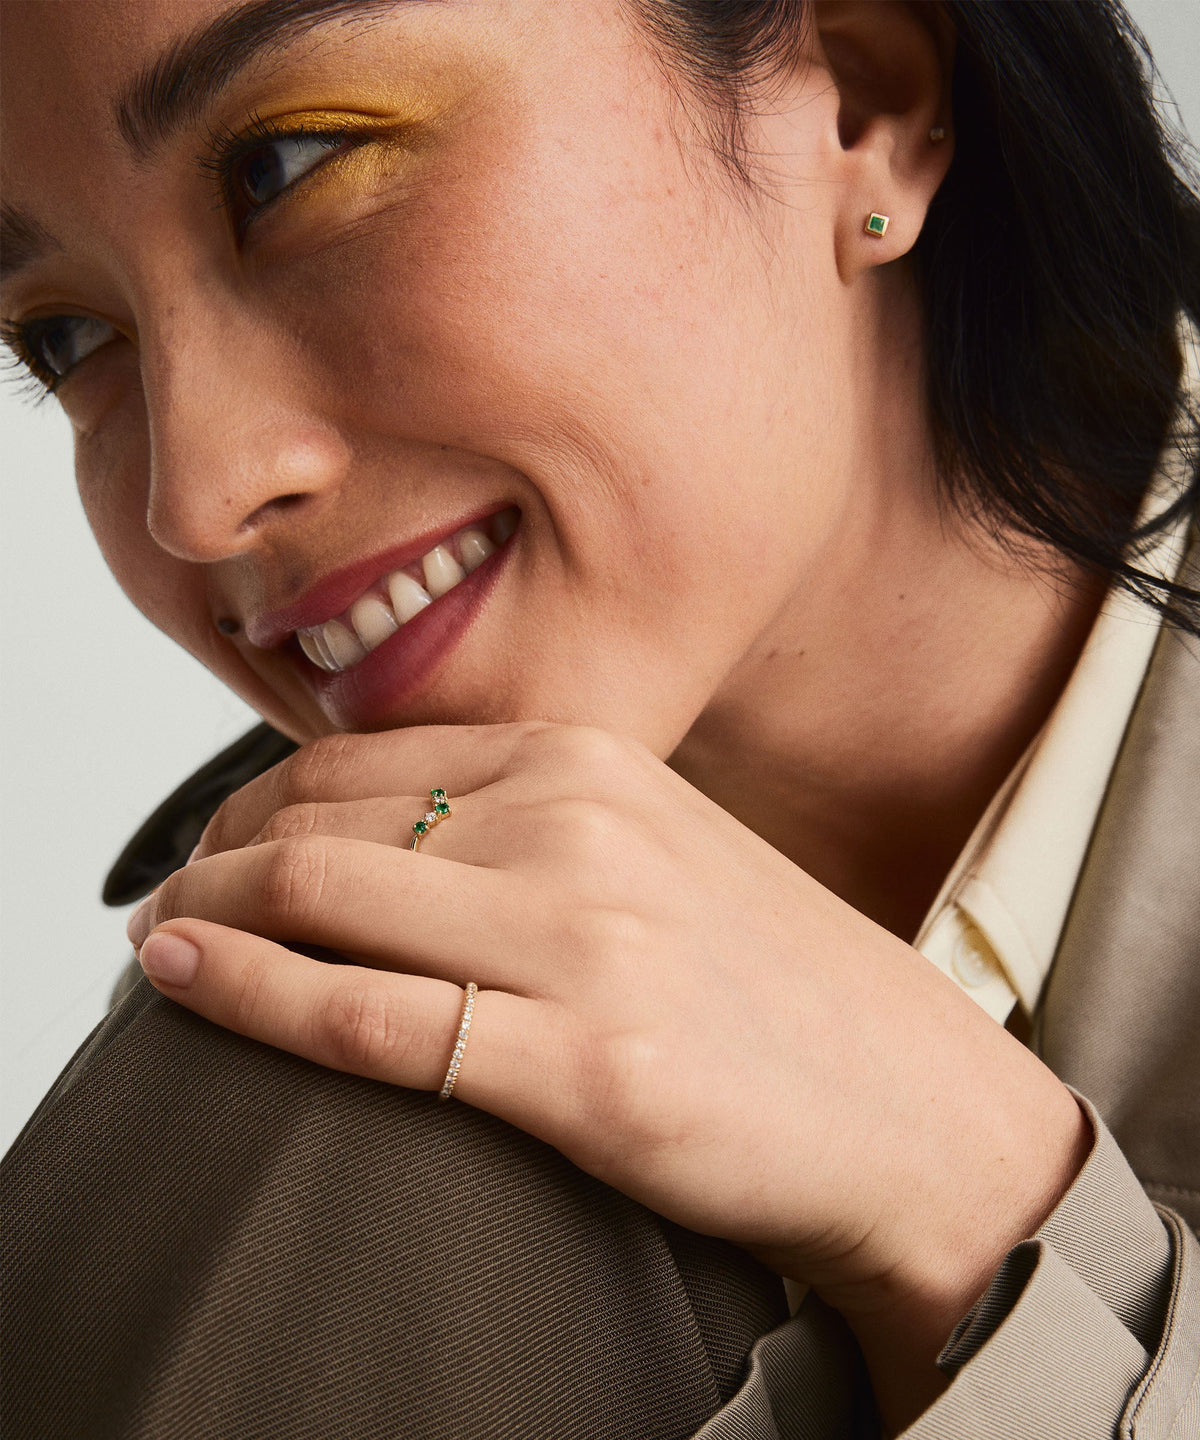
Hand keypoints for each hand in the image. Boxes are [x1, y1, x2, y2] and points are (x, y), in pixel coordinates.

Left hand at [129, 722, 1088, 1426]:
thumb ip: (534, 826)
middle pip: (320, 822)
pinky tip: (183, 982)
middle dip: (210, 860)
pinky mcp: (585, 1067)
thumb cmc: (782, 990)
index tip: (215, 851)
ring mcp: (582, 943)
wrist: (918, 1113)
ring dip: (205, 917)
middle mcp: (579, 828)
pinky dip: (250, 997)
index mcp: (595, 765)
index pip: (364, 763)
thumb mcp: (660, 852)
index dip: (254, 806)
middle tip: (168, 903)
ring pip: (320, 900)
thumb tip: (380, 840)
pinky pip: (370, 1022)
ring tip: (159, 945)